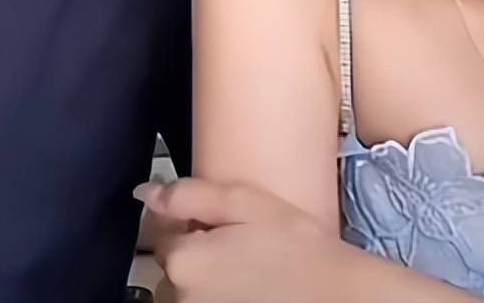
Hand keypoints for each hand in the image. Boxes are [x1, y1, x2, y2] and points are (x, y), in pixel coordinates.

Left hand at [134, 177, 350, 302]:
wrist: (337, 295)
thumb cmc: (297, 247)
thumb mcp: (245, 202)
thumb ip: (190, 195)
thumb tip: (145, 192)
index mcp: (183, 259)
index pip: (162, 236)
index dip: (190, 226)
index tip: (218, 226)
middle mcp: (180, 298)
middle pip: (173, 270)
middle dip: (196, 258)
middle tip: (238, 251)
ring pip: (185, 295)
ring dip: (205, 284)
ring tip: (246, 274)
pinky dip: (217, 299)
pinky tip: (247, 292)